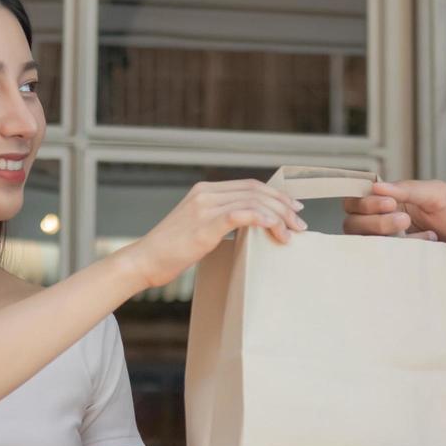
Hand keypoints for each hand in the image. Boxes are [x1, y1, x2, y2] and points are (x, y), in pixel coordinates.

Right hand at [126, 180, 305, 288]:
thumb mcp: (198, 228)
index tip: (292, 207)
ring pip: (253, 201)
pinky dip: (263, 219)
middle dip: (283, 206)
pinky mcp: (205, 224)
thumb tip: (247, 227)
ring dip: (278, 216)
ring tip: (291, 233)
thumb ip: (219, 221)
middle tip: (300, 222)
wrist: (145, 260)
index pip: (250, 185)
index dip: (275, 195)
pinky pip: (241, 214)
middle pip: (256, 191)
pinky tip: (275, 229)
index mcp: (205, 190)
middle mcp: (206, 193)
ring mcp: (205, 207)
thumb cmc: (171, 251)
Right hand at [342, 181, 445, 283]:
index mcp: (390, 201)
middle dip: (375, 220)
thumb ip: (409, 189)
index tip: (389, 203)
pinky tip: (425, 247)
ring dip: (385, 236)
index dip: (365, 201)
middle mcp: (382, 223)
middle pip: (352, 222)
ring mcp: (386, 247)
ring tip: (419, 234)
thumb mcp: (440, 195)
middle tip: (404, 221)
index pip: (357, 198)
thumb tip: (376, 186)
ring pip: (361, 242)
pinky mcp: (393, 266)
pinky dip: (400, 252)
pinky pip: (379, 261)